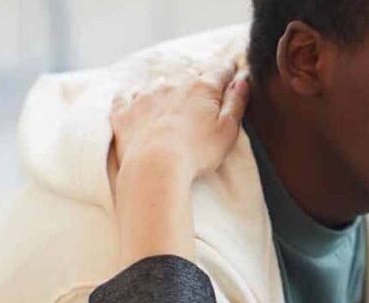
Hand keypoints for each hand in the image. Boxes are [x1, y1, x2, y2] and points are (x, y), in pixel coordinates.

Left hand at [110, 60, 248, 265]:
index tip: (233, 71)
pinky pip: (127, 93)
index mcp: (203, 88)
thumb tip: (242, 81)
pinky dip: (133, 93)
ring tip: (175, 89)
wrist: (154, 167)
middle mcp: (174, 84)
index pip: (221, 70)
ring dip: (170, 82)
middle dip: (200, 73)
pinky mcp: (125, 111)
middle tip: (207, 81)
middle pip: (191, 70)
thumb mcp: (228, 130)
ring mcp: (146, 95)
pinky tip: (137, 96)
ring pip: (160, 79)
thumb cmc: (197, 153)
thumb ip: (236, 103)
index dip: (229, 69)